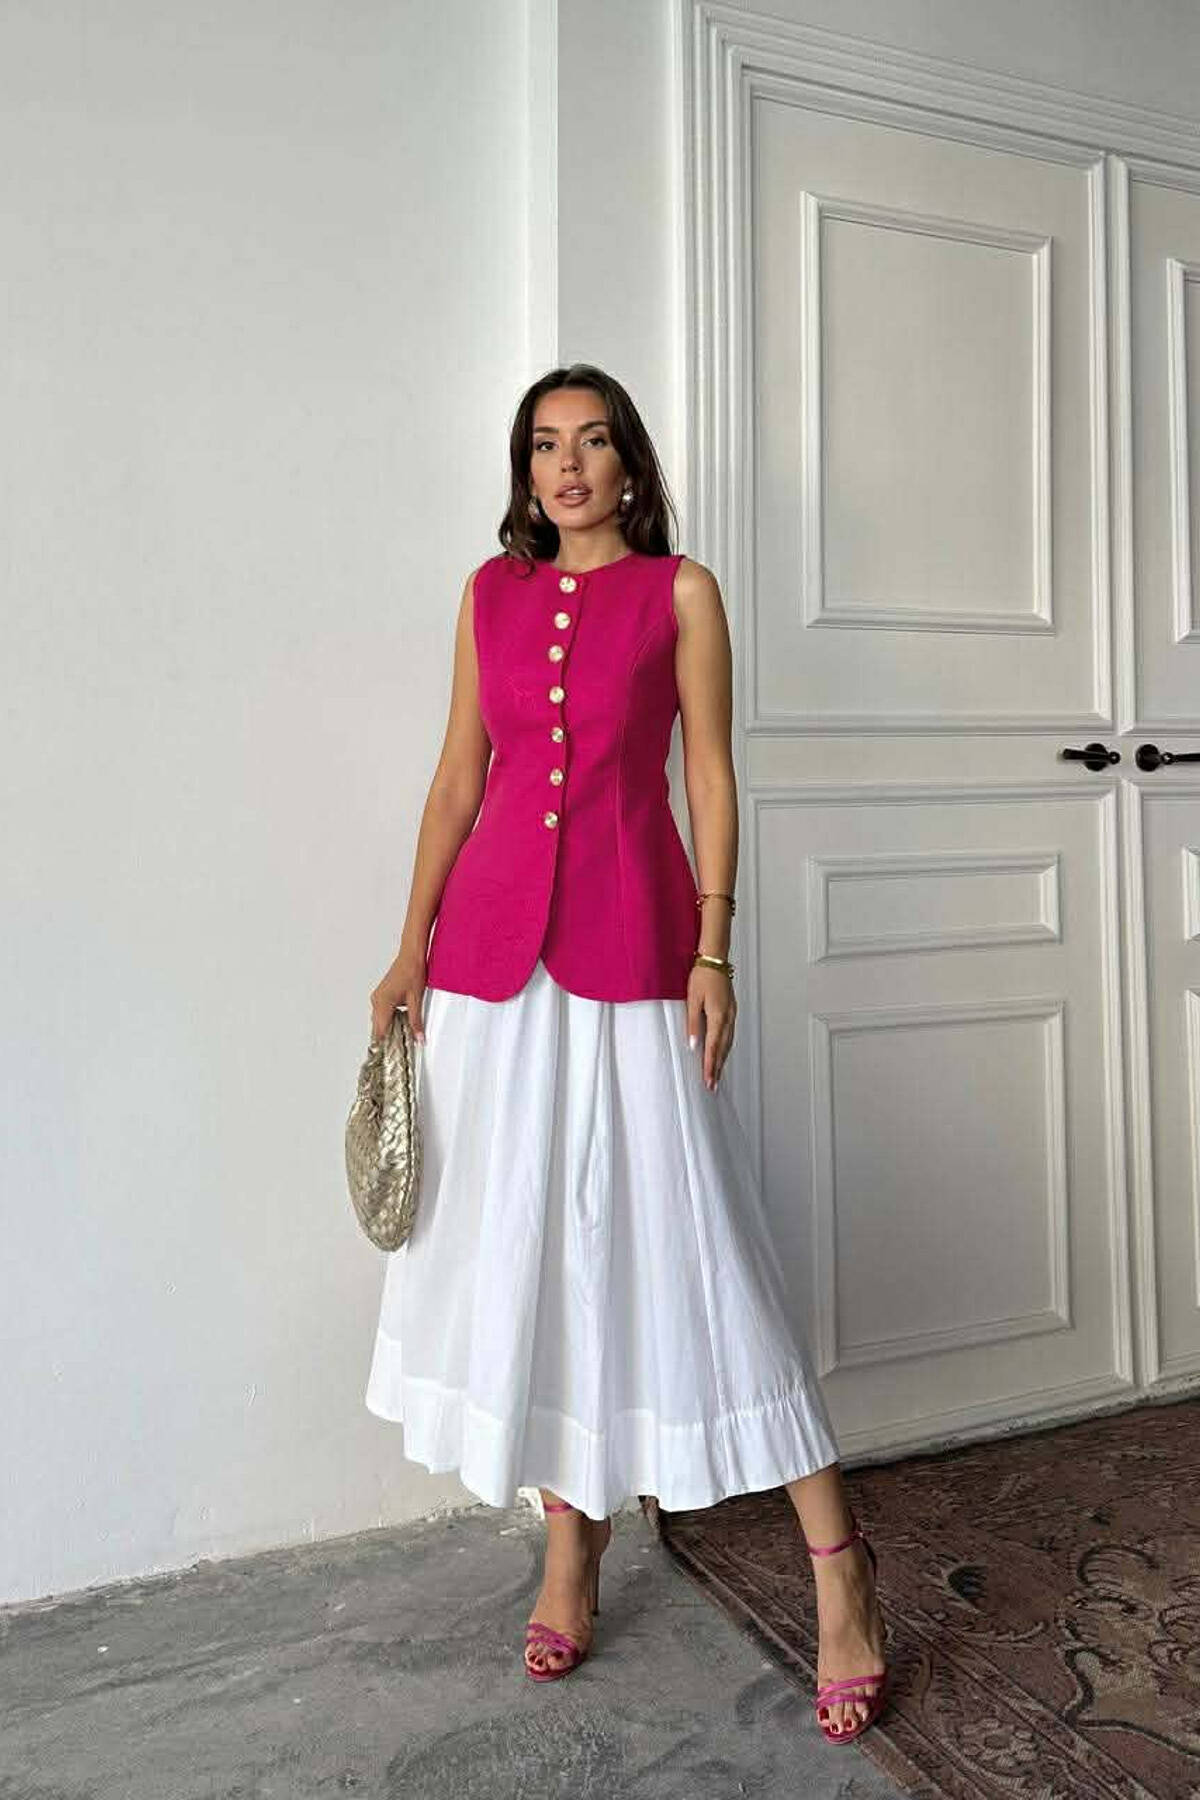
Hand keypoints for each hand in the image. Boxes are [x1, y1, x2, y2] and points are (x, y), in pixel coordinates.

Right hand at [370, 945, 427, 1044]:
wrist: (411, 955)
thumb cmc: (413, 972)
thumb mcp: (416, 1000)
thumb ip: (416, 1021)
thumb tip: (419, 1038)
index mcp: (383, 1003)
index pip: (380, 1031)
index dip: (384, 1044)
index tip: (390, 1055)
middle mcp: (376, 1001)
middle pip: (378, 1028)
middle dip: (387, 1038)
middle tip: (398, 1049)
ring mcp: (377, 997)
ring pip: (379, 1020)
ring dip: (388, 1029)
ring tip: (400, 1038)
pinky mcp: (381, 995)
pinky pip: (381, 1013)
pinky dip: (388, 1020)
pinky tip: (399, 1024)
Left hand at [686, 965, 735, 1089]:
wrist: (715, 960)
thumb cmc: (702, 977)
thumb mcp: (692, 1000)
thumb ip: (693, 1024)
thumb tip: (693, 1045)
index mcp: (717, 1016)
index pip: (712, 1047)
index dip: (710, 1066)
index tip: (708, 1080)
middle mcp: (727, 1017)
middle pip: (723, 1049)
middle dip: (717, 1068)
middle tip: (713, 1085)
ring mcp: (731, 1014)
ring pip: (728, 1043)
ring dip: (722, 1059)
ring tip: (717, 1074)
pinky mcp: (730, 1011)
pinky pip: (730, 1034)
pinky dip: (726, 1047)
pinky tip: (722, 1052)